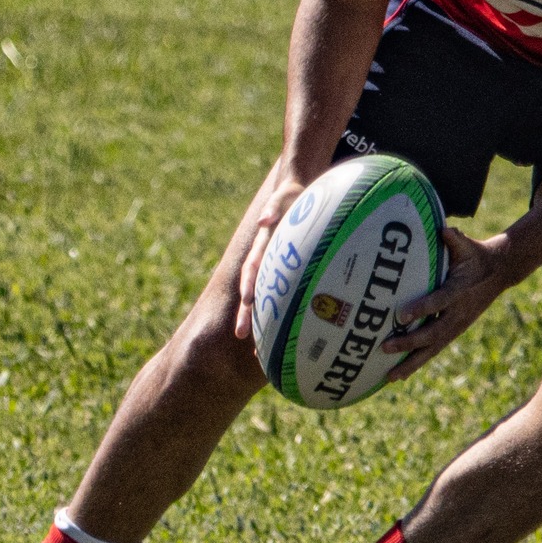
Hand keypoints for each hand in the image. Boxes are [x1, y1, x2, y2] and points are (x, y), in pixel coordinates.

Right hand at [233, 166, 311, 342]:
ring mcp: (274, 267)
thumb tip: (265, 219)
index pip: (252, 269)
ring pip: (265, 297)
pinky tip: (281, 335)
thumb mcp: (283, 197)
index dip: (249, 285)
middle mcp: (265, 260)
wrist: (297, 194)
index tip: (246, 303)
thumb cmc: (292, 196)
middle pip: (254, 290)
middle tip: (244, 337)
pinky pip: (281, 295)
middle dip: (248, 313)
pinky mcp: (286, 270)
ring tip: (259, 348)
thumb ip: (273, 207)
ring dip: (260, 319)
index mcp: (264, 244)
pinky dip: (277, 313)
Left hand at [380, 227, 516, 380]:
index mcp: (460, 290)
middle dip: (408, 343)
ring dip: (410, 363)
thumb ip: (455, 238)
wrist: (499, 273)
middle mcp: (458, 313)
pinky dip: (417, 363)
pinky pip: (433, 350)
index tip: (400, 316)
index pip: (439, 302)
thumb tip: (443, 229)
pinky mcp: (453, 332)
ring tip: (389, 377)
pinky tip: (399, 375)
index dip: (421, 309)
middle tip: (384, 347)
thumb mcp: (468, 245)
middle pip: (432, 333)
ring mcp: (456, 326)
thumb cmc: (476, 256)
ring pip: (432, 349)